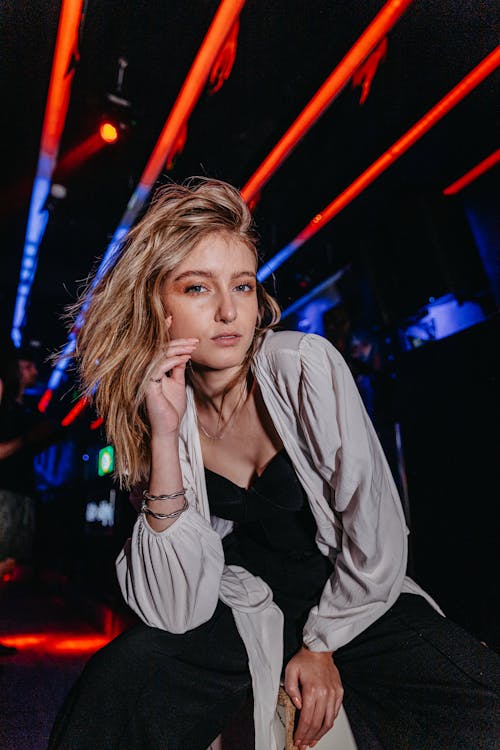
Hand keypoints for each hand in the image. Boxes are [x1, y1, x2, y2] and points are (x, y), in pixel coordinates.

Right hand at [145, 322, 197, 437]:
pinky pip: (160, 367)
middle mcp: (145, 371)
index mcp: (151, 369)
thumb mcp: (177, 383)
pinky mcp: (148, 385)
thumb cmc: (171, 408)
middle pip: (158, 348)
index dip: (162, 332)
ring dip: (178, 349)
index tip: (171, 318)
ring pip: (160, 355)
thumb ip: (177, 368)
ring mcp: (145, 377)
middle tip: (195, 340)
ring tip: (193, 347)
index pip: (156, 348)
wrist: (169, 427)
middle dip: (178, 341)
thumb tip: (182, 354)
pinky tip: (186, 358)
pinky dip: (174, 360)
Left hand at [284, 645, 343, 748]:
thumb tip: (297, 705)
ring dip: (320, 734)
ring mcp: (334, 694)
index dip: (301, 732)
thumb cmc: (304, 659)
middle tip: (304, 745)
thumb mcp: (290, 671)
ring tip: (313, 741)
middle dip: (309, 737)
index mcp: (312, 690)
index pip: (306, 719)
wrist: (319, 649)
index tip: (298, 740)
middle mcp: (325, 693)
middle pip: (317, 723)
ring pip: (328, 721)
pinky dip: (328, 723)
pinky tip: (322, 727)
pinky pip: (334, 713)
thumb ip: (291, 690)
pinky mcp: (339, 693)